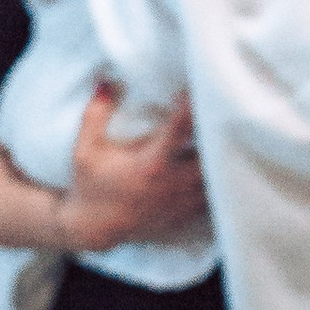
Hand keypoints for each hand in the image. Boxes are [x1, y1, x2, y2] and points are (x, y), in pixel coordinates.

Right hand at [59, 86, 207, 252]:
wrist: (94, 229)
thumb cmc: (90, 185)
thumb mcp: (85, 149)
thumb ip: (96, 113)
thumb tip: (105, 81)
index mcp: (151, 164)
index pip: (182, 127)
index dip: (192, 104)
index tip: (197, 85)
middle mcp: (173, 184)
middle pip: (214, 153)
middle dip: (218, 133)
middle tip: (221, 111)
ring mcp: (183, 202)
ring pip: (220, 176)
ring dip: (222, 156)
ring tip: (224, 136)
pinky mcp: (187, 214)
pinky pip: (215, 196)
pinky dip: (219, 180)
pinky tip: (219, 165)